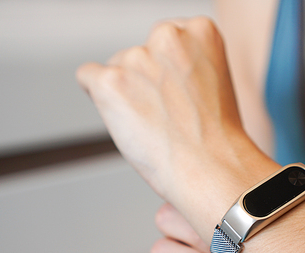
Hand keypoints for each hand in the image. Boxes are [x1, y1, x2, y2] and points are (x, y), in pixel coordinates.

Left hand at [76, 17, 277, 241]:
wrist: (211, 169)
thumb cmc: (216, 138)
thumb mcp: (215, 82)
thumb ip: (187, 64)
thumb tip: (155, 71)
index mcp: (200, 30)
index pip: (164, 39)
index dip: (167, 72)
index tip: (178, 94)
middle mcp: (168, 36)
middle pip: (137, 53)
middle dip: (144, 80)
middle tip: (167, 114)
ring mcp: (137, 57)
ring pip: (115, 69)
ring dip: (126, 95)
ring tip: (154, 125)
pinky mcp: (110, 81)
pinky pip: (88, 78)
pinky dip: (100, 100)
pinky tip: (126, 121)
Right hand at [151, 203, 272, 252]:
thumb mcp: (270, 243)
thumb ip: (255, 221)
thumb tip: (256, 198)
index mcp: (207, 226)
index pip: (185, 196)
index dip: (198, 199)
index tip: (230, 213)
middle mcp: (190, 248)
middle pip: (166, 218)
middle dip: (198, 230)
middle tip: (228, 245)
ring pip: (161, 252)